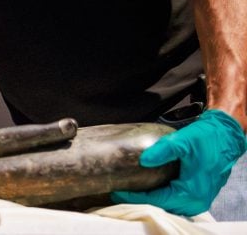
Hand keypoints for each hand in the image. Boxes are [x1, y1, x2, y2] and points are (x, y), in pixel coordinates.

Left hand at [112, 109, 246, 215]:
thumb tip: (144, 160)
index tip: (118, 192)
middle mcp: (196, 201)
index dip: (136, 197)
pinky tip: (149, 189)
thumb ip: (163, 151)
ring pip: (169, 206)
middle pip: (162, 206)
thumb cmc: (207, 139)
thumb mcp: (183, 141)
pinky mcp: (198, 194)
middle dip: (141, 200)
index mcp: (191, 192)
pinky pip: (176, 202)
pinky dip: (162, 197)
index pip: (157, 200)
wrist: (225, 136)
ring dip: (152, 200)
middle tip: (120, 193)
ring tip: (131, 192)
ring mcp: (198, 199)